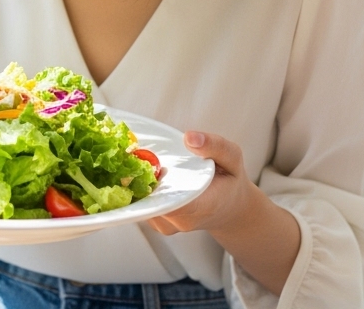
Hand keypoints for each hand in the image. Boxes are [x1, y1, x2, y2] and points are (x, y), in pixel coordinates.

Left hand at [149, 131, 300, 295]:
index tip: (143, 160)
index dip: (153, 181)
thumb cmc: (230, 181)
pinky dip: (138, 188)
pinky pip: (142, 205)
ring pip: (142, 203)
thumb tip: (189, 137)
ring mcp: (168, 225)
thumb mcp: (232, 158)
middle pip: (150, 200)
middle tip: (131, 152)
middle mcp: (182, 220)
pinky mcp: (158, 224)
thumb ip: (215, 146)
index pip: (171, 199)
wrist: (230, 209)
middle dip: (139, 176)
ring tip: (138, 161)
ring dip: (136, 181)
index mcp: (203, 206)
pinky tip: (142, 173)